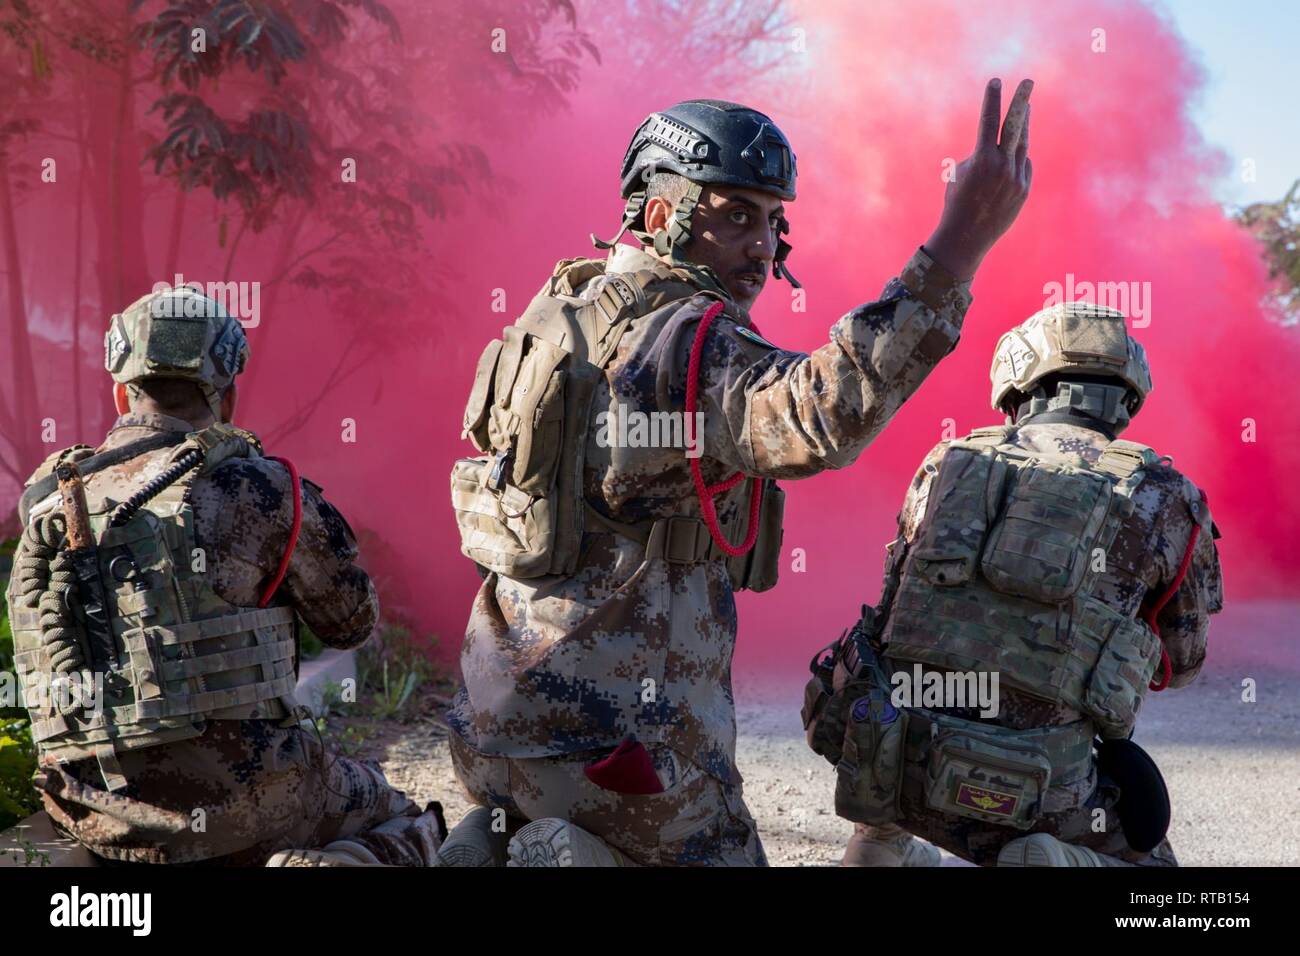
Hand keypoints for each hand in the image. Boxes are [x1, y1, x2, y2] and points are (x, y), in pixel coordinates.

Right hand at [924, 78, 1033, 279]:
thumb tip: (1002, 148)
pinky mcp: (1023, 190)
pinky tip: (1011, 160)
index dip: (992, 100)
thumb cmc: (956, 201)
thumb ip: (981, 155)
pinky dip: (1017, 160)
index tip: (995, 81)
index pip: (989, 121)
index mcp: (982, 159)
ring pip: (1022, 145)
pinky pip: (1023, 166)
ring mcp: (1016, 178)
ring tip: (1027, 108)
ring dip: (1024, 126)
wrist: (966, 237)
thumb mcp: (960, 173)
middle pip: (1015, 126)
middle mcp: (1002, 166)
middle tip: (1029, 81)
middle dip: (1021, 102)